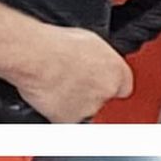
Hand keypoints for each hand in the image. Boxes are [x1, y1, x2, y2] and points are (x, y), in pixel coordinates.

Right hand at [13, 26, 134, 121]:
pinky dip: (57, 110)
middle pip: (103, 100)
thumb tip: (95, 60)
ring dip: (74, 102)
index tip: (98, 80)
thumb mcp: (88, 41)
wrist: (36, 57)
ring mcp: (88, 109)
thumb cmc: (57, 45)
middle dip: (91, 94)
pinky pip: (64, 118)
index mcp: (117, 73)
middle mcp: (106, 93)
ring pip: (84, 111)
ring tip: (57, 84)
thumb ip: (100, 58)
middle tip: (74, 80)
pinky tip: (49, 94)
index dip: (108, 83)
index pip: (123, 87)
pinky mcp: (68, 120)